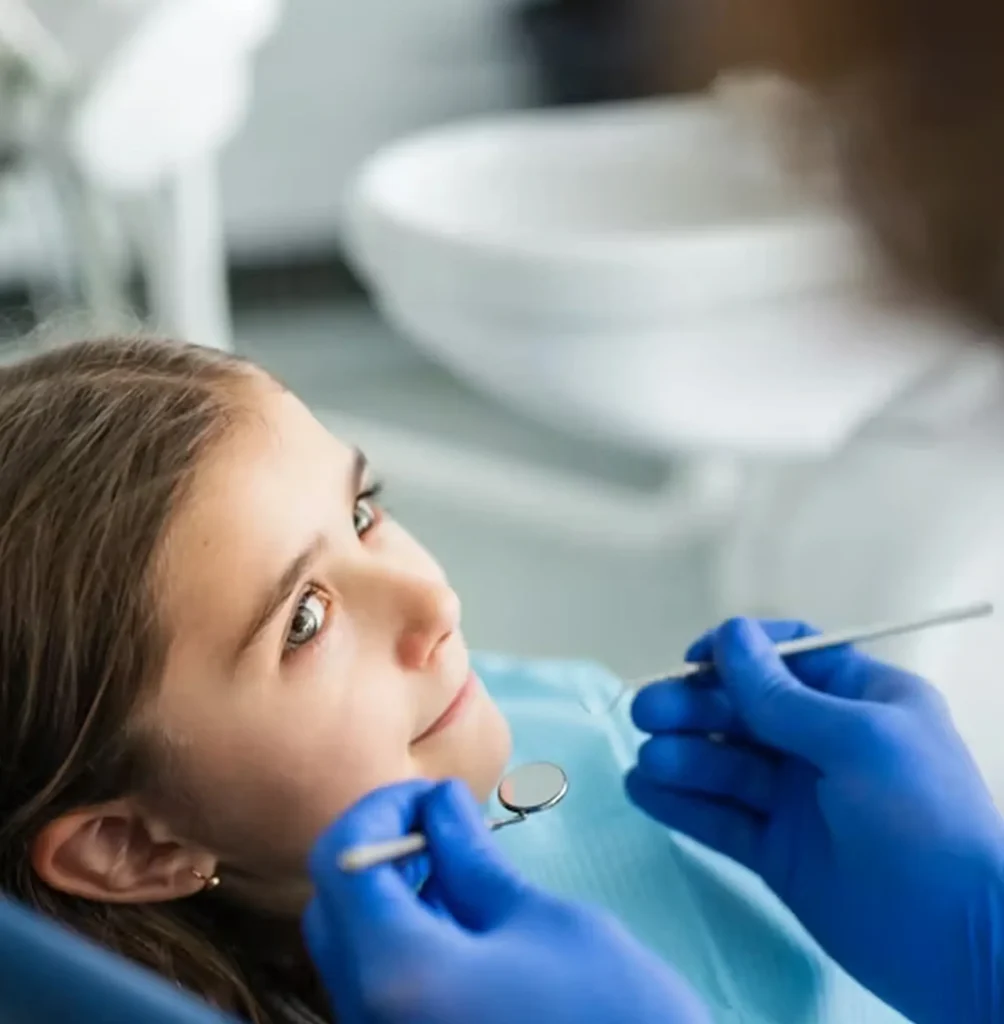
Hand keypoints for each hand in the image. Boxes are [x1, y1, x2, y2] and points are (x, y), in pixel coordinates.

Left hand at [304, 779, 710, 1023]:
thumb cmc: (611, 1012)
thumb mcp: (541, 919)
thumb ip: (472, 858)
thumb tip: (440, 803)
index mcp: (398, 972)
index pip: (343, 859)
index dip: (382, 809)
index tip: (436, 793)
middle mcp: (369, 1014)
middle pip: (335, 905)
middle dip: (382, 848)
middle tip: (444, 822)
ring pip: (353, 946)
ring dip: (392, 890)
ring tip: (458, 862)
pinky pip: (379, 983)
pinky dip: (405, 935)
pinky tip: (460, 917)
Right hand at [627, 617, 1003, 1023]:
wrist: (960, 943)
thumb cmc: (922, 816)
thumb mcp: (857, 740)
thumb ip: (782, 696)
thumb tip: (729, 634)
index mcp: (859, 700)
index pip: (788, 657)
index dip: (739, 652)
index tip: (693, 661)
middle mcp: (825, 742)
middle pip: (744, 709)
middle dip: (694, 707)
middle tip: (645, 712)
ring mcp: (799, 801)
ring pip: (726, 764)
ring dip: (682, 757)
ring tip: (647, 761)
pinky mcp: (778, 853)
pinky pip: (722, 818)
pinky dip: (683, 804)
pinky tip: (644, 791)